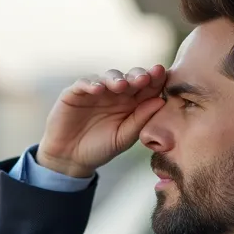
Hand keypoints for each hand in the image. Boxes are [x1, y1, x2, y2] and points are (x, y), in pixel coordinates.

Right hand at [36, 66, 166, 176]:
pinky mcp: (75, 93)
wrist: (70, 158)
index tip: (163, 75)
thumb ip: (140, 120)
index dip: (155, 79)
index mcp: (132, 103)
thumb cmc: (101, 148)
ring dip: (116, 78)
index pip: (146, 87)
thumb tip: (161, 100)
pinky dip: (91, 84)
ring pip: (109, 76)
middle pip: (130, 77)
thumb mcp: (124, 137)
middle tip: (145, 78)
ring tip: (121, 85)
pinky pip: (83, 83)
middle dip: (138, 75)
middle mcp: (115, 93)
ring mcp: (96, 91)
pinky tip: (98, 89)